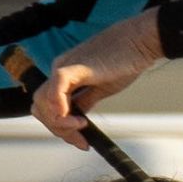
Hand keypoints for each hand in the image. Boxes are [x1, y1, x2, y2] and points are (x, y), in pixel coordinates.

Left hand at [31, 12, 162, 149]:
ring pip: (43, 103)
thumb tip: (75, 117)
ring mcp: (63, 67)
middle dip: (59, 130)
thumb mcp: (102, 88)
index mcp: (64, 74)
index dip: (60, 127)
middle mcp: (58, 69)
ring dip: (60, 123)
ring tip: (82, 128)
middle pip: (41, 108)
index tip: (81, 140)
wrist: (140, 40)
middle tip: (81, 140)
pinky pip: (54, 91)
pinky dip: (60, 110)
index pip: (48, 106)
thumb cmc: (126, 59)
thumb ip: (85, 101)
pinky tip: (76, 119)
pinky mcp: (73, 67)